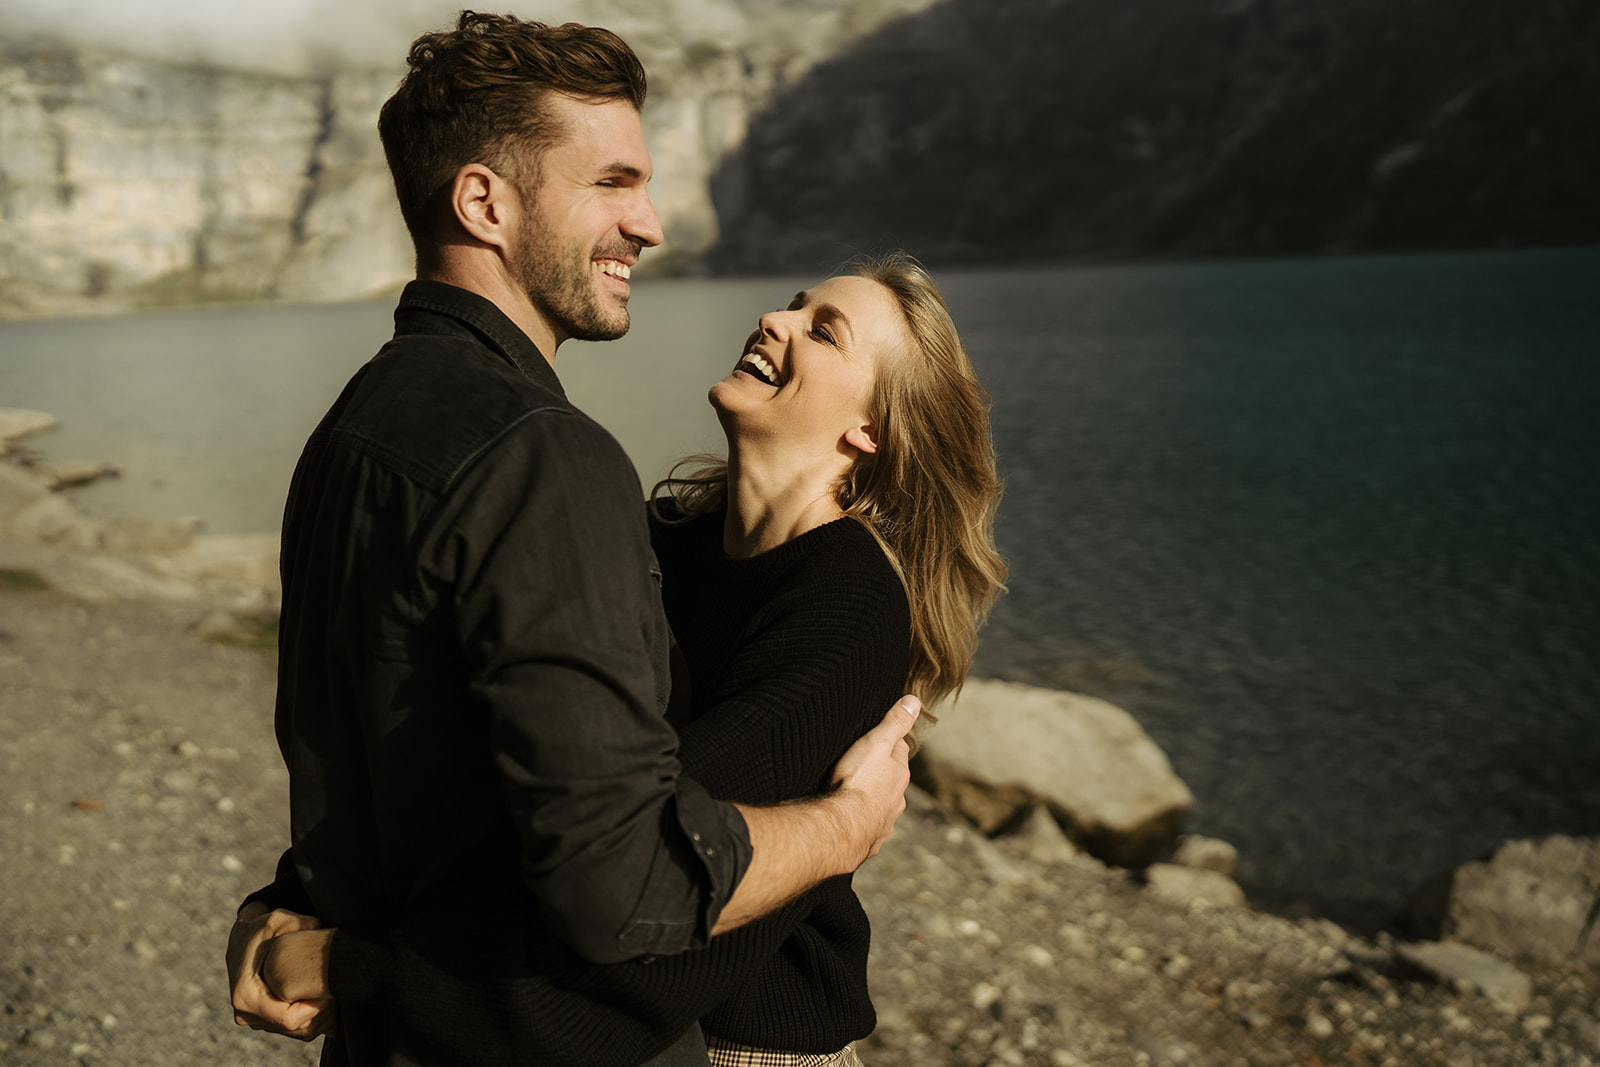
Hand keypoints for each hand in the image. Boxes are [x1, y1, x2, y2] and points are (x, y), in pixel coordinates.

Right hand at [226, 902, 334, 1039]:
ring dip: (322, 1016)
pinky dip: (315, 1017)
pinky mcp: (266, 1020)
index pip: (288, 1019)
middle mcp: (246, 1013)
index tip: (332, 991)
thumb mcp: (277, 919)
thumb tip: (320, 929)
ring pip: (299, 1031)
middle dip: (323, 1013)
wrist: (244, 936)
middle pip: (296, 1028)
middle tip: (340, 991)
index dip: (316, 1009)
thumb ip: (301, 924)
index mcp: (246, 996)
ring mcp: (255, 1019)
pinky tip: (327, 997)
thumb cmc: (260, 928)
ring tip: (336, 992)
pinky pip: (297, 1028)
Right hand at [829, 694, 919, 862]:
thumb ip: (895, 723)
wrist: (842, 827)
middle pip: (891, 780)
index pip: (899, 751)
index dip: (889, 742)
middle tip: (862, 766)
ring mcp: (884, 821)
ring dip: (871, 800)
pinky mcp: (869, 840)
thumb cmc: (857, 781)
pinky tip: (851, 822)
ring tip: (854, 796)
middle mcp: (896, 799)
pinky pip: (867, 828)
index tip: (879, 737)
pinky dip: (861, 823)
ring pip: (881, 806)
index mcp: (899, 774)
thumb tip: (914, 701)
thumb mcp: (876, 742)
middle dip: (880, 774)